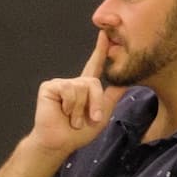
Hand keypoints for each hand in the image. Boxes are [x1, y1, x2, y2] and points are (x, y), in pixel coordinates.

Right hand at [29, 31, 124, 156]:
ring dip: (80, 109)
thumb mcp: (102, 115)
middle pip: (93, 82)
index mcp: (85, 88)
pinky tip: (62, 113)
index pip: (95, 65)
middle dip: (95, 103)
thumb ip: (112, 97)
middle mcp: (73, 83)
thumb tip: (126, 81)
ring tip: (73, 120)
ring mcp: (61, 84)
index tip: (105, 34)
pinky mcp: (50, 87)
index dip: (100, 50)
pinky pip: (68, 90)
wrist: (59, 143)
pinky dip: (69, 106)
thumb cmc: (78, 133)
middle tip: (90, 120)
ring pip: (81, 88)